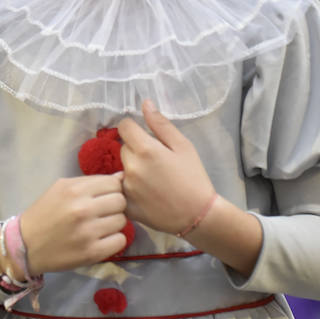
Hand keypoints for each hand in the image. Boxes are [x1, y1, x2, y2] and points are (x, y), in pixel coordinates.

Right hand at [21, 174, 127, 273]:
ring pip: (122, 221)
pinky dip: (114, 240)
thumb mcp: (61, 188)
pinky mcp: (92, 253)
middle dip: (114, 206)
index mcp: (75, 190)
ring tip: (100, 226)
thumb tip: (122, 176)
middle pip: (121, 201)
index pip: (114, 183)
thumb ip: (91, 181)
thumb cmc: (45, 212)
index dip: (111, 190)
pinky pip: (120, 240)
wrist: (26, 245)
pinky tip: (101, 239)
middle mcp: (83, 210)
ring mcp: (88, 232)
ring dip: (114, 223)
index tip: (103, 197)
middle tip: (102, 213)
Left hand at [118, 100, 215, 234]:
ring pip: (122, 168)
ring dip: (133, 169)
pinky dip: (130, 189)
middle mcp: (131, 167)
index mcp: (145, 150)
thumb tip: (145, 104)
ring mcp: (126, 188)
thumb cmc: (193, 177)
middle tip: (156, 162)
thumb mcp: (183, 146)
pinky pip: (121, 189)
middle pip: (124, 148)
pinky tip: (147, 194)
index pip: (124, 127)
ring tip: (153, 180)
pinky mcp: (126, 205)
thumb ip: (161, 124)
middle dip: (135, 150)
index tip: (144, 136)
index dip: (133, 128)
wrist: (197, 215)